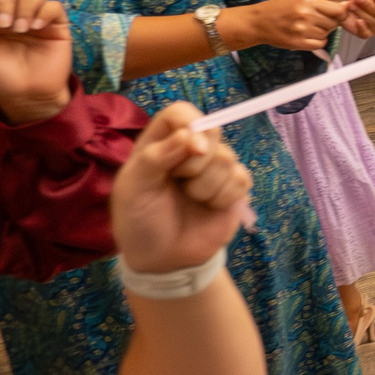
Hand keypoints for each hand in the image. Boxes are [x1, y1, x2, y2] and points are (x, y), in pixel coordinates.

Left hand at [0, 0, 74, 123]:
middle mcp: (16, 16)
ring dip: (25, 7)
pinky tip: (37, 27)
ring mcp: (37, 20)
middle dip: (5, 2)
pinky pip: (55, 7)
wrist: (27, 97)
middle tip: (3, 25)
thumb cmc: (1, 80)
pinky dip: (45, 12)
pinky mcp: (57, 27)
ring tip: (21, 29)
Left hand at [111, 103, 252, 275]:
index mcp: (160, 142)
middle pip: (212, 131)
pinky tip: (209, 207)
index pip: (181, 112)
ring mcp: (214, 168)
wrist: (164, 261)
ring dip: (206, 187)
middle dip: (197, 163)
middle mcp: (189, 149)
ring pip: (227, 159)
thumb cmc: (140, 222)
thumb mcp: (133, 190)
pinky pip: (242, 179)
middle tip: (179, 183)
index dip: (190, 124)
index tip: (191, 148)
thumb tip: (188, 136)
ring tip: (191, 200)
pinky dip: (223, 197)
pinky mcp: (234, 187)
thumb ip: (154, 158)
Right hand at [223, 0, 347, 51]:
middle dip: (329, 23)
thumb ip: (322, 4)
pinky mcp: (297, 43)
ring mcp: (301, 30)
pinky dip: (317, 42)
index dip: (341, 14)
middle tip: (317, 21)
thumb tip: (347, 6)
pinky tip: (308, 36)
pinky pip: (319, 45)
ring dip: (322, 33)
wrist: (258, 21)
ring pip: (326, 34)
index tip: (338, 14)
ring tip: (308, 27)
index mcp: (307, 2)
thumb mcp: (299, 0)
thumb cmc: (279, 9)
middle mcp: (305, 16)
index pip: (338, 10)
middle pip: (333, 23)